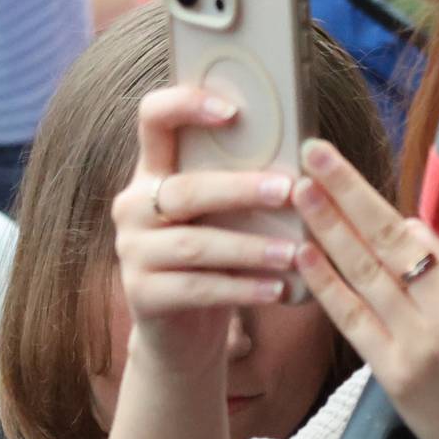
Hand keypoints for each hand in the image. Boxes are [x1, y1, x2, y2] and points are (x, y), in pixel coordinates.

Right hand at [109, 86, 304, 373]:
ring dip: (250, 247)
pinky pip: (197, 288)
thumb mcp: (220, 215)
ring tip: (294, 252)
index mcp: (152, 172)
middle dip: (240, 189)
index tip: (233, 109)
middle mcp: (133, 206)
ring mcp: (132, 251)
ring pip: (195, 244)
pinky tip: (276, 289)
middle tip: (289, 190)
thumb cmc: (215, 260)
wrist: (182, 334)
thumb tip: (306, 158)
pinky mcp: (141, 295)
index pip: (153, 118)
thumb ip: (239, 183)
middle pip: (185, 189)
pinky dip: (242, 289)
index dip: (185, 104)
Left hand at [289, 139, 438, 438]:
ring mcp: (418, 339)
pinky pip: (351, 317)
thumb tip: (433, 227)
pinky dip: (324, 283)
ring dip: (325, 225)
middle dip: (346, 188)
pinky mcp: (393, 373)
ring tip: (297, 188)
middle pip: (387, 235)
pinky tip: (303, 251)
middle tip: (313, 150)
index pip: (427, 229)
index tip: (362, 181)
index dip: (395, 210)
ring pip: (362, 270)